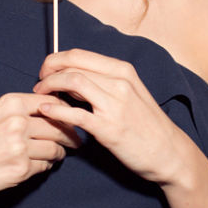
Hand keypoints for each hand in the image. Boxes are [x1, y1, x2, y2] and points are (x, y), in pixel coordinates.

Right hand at [0, 92, 78, 201]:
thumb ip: (19, 109)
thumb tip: (49, 109)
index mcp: (11, 103)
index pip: (53, 103)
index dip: (66, 112)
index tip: (72, 118)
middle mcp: (17, 122)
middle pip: (59, 126)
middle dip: (70, 135)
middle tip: (75, 140)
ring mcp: (20, 146)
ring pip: (55, 148)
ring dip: (59, 152)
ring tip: (58, 154)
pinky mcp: (21, 169)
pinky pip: (45, 166)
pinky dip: (45, 166)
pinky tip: (38, 164)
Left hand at [34, 49, 192, 187]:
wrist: (169, 152)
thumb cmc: (146, 124)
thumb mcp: (130, 94)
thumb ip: (102, 83)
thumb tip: (71, 78)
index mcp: (123, 71)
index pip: (79, 55)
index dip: (56, 60)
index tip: (46, 71)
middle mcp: (119, 83)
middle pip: (73, 66)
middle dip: (48, 72)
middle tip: (39, 84)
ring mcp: (115, 105)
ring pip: (73, 82)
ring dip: (50, 86)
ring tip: (40, 96)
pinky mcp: (109, 128)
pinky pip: (76, 114)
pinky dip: (56, 110)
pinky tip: (46, 111)